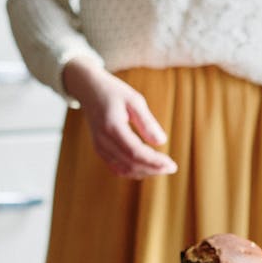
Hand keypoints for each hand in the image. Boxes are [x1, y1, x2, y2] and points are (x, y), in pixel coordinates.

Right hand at [62, 58, 177, 177]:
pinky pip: (117, 168)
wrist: (89, 90)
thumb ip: (147, 122)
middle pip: (131, 164)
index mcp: (112, 126)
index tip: (171, 164)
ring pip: (124, 169)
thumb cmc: (114, 92)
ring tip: (162, 168)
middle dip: (153, 169)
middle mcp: (103, 140)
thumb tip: (162, 142)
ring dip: (145, 172)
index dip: (154, 161)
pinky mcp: (100, 151)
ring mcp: (100, 147)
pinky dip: (133, 171)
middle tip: (172, 167)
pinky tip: (147, 168)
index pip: (135, 152)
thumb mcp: (134, 100)